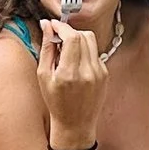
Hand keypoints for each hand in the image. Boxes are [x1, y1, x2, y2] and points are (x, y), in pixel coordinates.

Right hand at [36, 17, 107, 149]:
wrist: (75, 124)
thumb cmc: (56, 102)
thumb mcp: (43, 76)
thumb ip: (46, 48)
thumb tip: (46, 25)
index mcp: (69, 73)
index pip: (72, 37)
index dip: (62, 27)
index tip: (53, 25)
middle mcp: (87, 72)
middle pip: (83, 35)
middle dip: (69, 31)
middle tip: (58, 38)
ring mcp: (99, 72)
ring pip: (91, 40)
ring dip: (77, 38)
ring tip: (66, 50)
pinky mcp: (105, 74)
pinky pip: (94, 52)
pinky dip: (84, 51)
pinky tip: (75, 62)